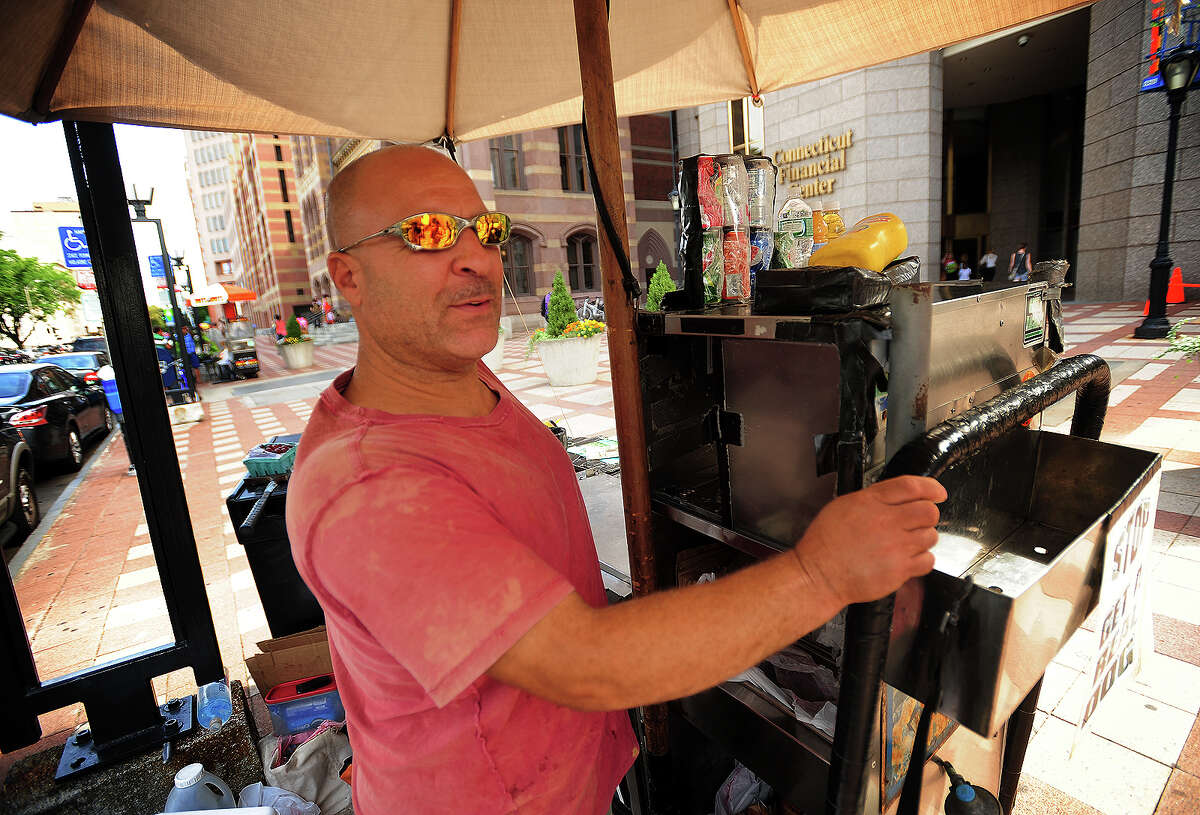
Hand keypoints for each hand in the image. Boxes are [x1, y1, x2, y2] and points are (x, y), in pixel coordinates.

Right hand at [792, 476, 946, 606]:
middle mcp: (885, 522)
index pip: (911, 486)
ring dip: (922, 538)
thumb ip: (872, 499)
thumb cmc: (825, 544)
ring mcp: (895, 547)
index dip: (930, 487)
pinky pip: (928, 560)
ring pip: (930, 536)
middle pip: (928, 511)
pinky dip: (921, 559)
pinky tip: (907, 558)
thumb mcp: (842, 507)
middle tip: (918, 521)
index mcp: (870, 503)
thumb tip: (896, 496)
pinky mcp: (900, 569)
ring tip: (906, 542)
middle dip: (927, 515)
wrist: (819, 575)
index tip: (937, 492)